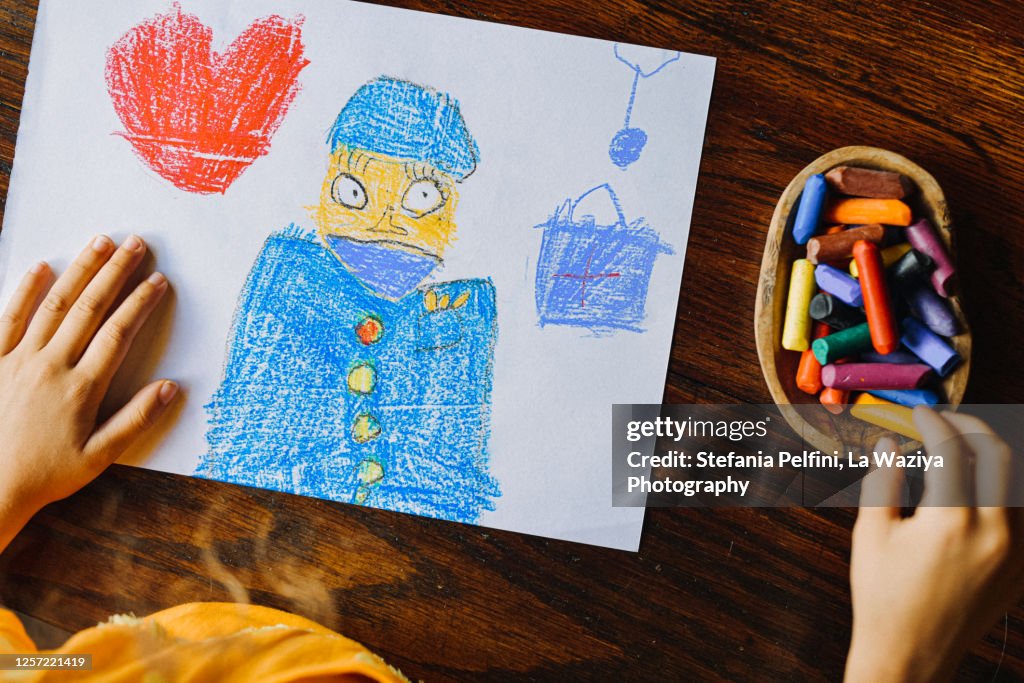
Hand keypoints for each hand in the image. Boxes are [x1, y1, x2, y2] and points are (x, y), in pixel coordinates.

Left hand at [0, 235, 176, 551]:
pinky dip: (25, 291)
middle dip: (115, 272)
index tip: (158, 280)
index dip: (140, 303)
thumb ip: (135, 419)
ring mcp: (17, 359)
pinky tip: (41, 268)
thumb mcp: (98, 457)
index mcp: (81, 387)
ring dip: (79, 270)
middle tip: (136, 244)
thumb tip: (169, 388)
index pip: (118, 333)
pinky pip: (8, 318)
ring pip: (54, 304)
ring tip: (99, 242)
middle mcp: (50, 365)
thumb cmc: (44, 475)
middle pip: (90, 308)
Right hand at [846, 408, 1022, 681]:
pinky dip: (1004, 491)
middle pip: (999, 456)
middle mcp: (993, 532)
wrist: (911, 654)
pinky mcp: (1021, 569)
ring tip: (965, 448)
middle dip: (973, 428)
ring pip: (1018, 483)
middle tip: (947, 420)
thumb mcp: (872, 534)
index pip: (951, 450)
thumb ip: (883, 481)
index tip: (919, 414)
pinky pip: (1021, 515)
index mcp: (950, 521)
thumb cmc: (883, 595)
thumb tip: (889, 443)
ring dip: (993, 456)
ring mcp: (1015, 552)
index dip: (934, 423)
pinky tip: (980, 487)